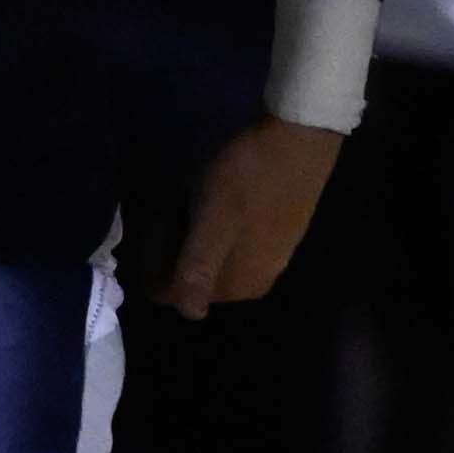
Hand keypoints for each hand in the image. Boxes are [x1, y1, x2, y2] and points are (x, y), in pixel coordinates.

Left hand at [162, 114, 342, 315]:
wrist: (299, 139)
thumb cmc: (246, 181)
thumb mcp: (211, 226)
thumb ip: (196, 273)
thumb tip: (187, 313)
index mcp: (237, 288)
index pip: (173, 293)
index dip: (154, 261)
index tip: (157, 225)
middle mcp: (255, 282)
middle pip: (193, 277)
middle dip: (173, 249)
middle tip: (171, 208)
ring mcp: (270, 258)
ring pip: (211, 257)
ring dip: (193, 234)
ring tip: (191, 198)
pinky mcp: (279, 233)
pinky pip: (231, 241)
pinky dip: (215, 225)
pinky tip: (218, 197)